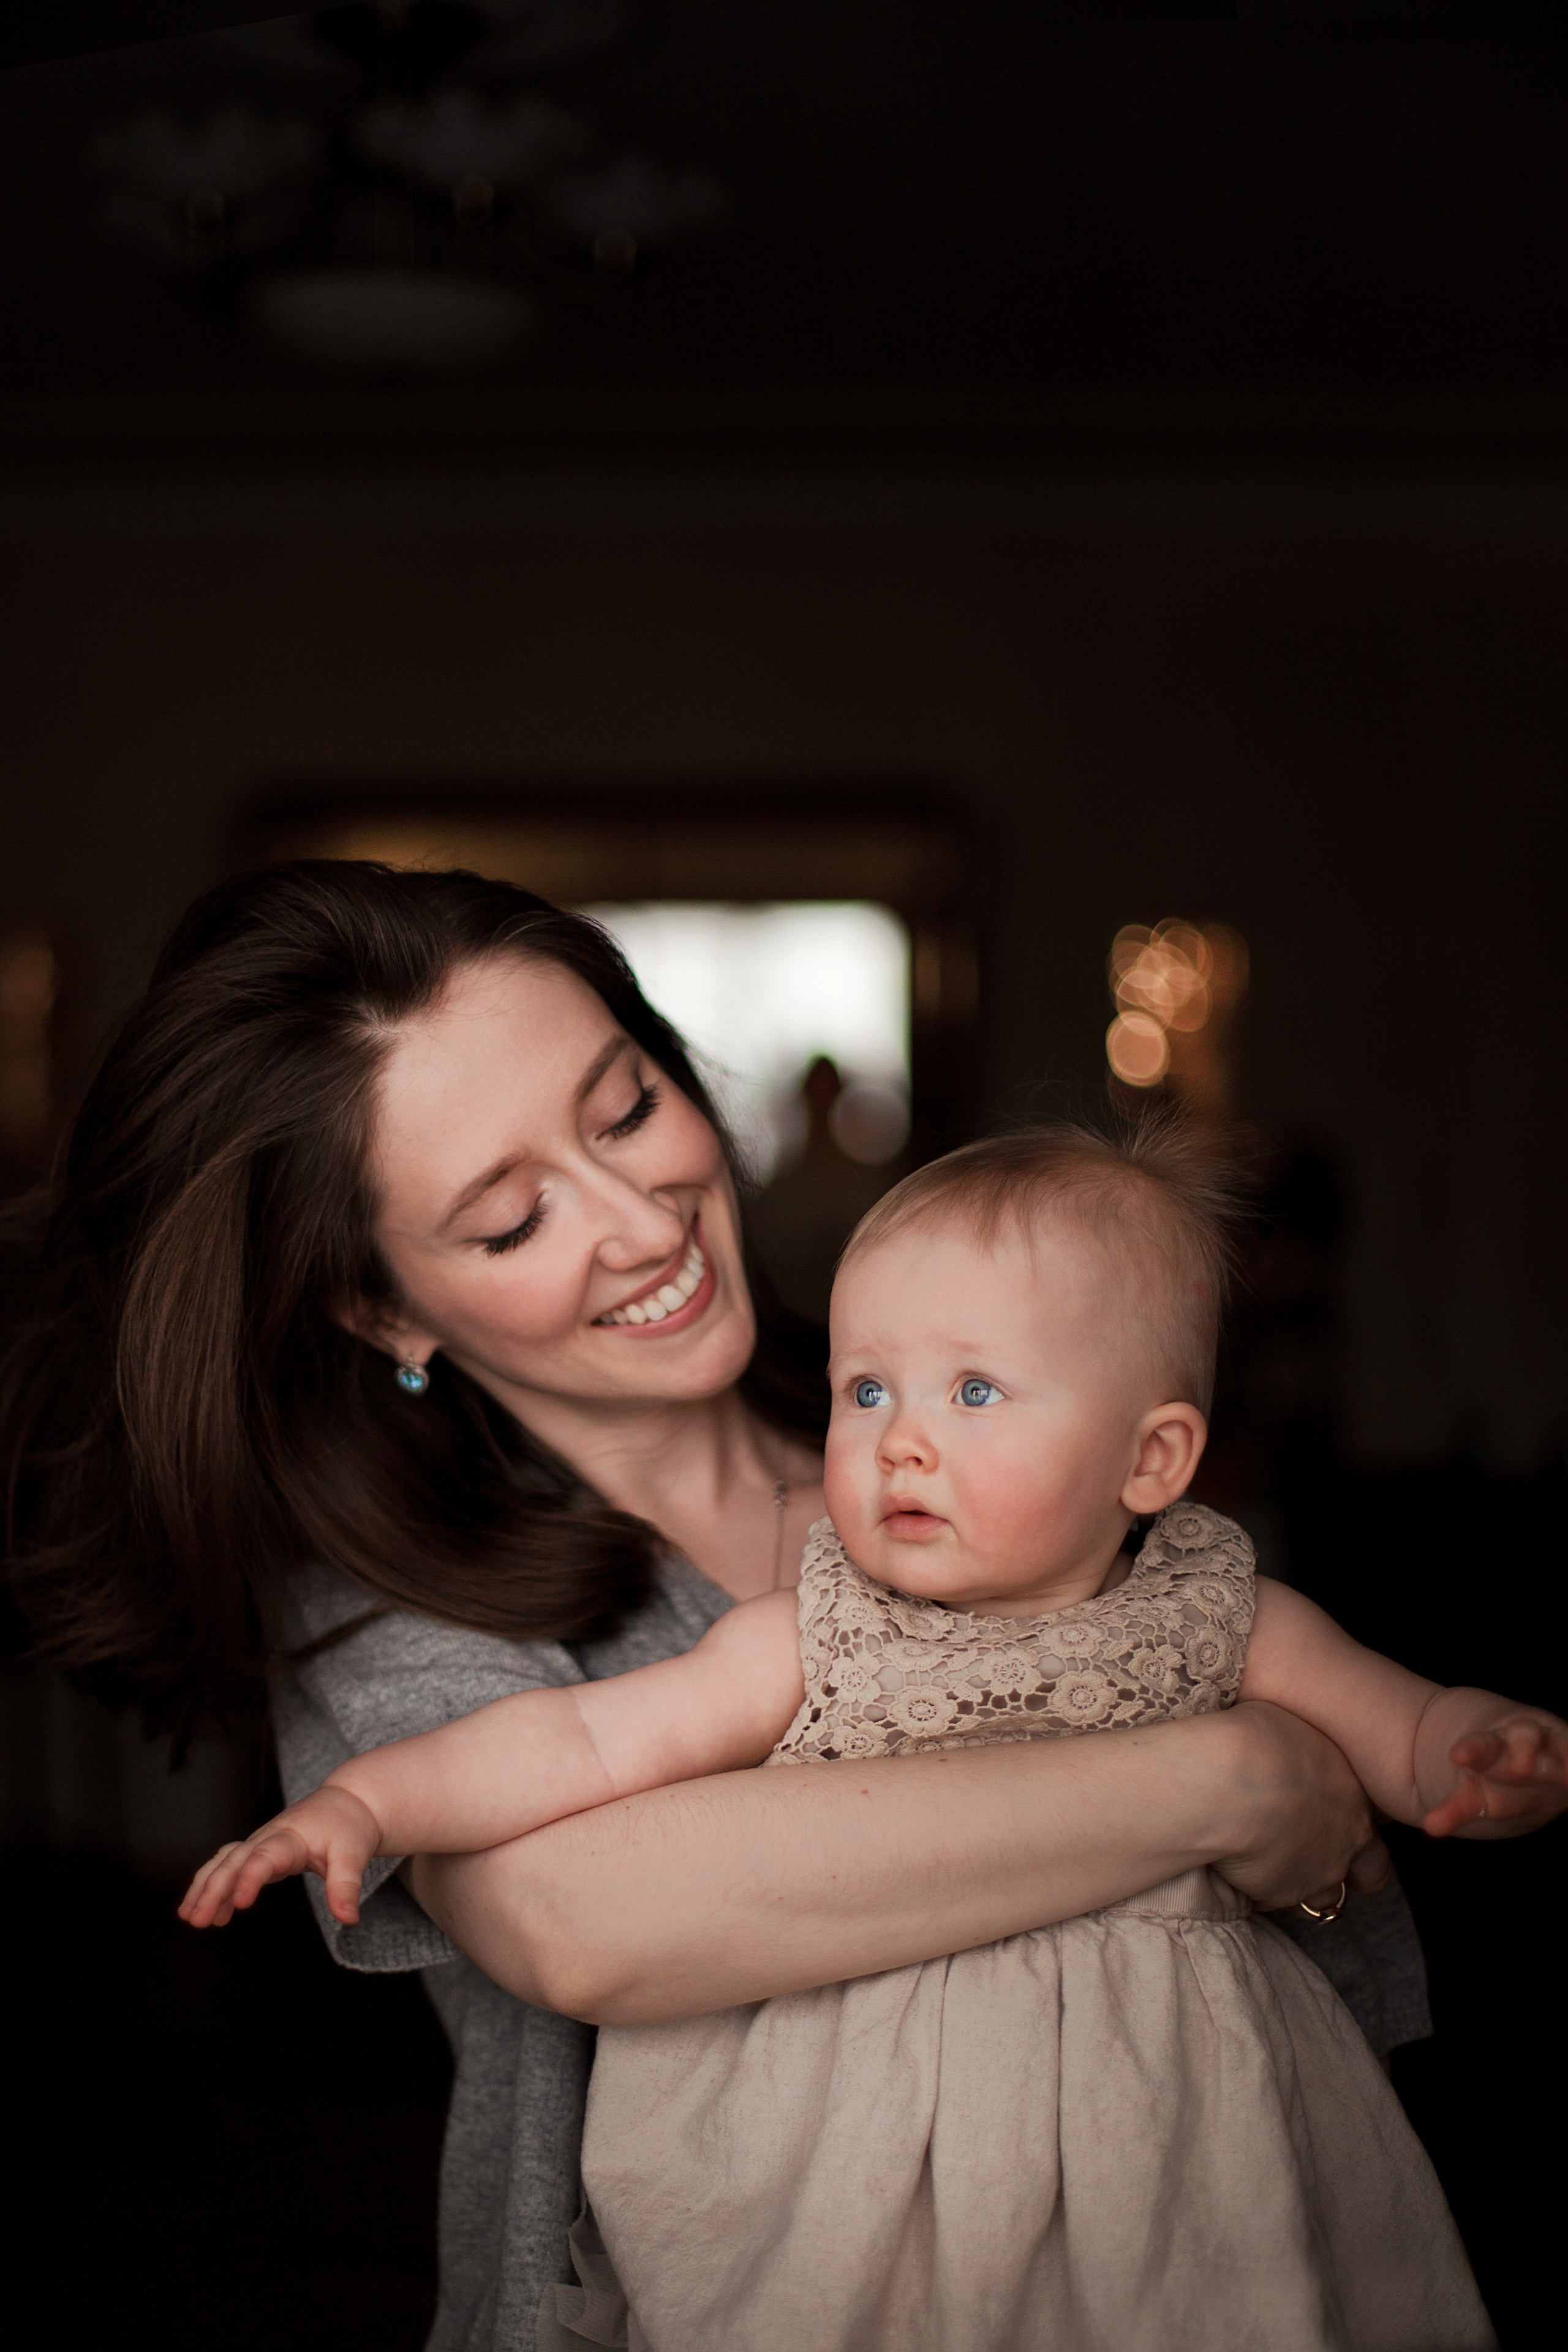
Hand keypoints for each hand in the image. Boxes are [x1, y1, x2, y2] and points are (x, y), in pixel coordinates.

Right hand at [177, 1784, 382, 1928]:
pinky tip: (208, 1912)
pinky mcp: (259, 1850)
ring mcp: (260, 1843)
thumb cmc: (349, 1827)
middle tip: (197, 1920)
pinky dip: (214, 1885)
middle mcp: (269, 1838)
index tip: (241, 1903)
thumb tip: (349, 1919)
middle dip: (213, 1889)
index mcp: (291, 1837)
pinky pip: (229, 1865)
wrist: (346, 1802)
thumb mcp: (354, 1855)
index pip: (264, 1858)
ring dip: (204, 1887)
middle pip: (234, 1861)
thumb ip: (346, 1886)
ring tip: (190, 1917)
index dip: (250, 1879)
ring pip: (224, 1861)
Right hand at [1209, 1701, 1386, 1911]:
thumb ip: (1297, 1745)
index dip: (1353, 1826)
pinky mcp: (1282, 1894)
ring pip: (1327, 1899)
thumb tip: (1280, 1738)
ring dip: (1306, 1887)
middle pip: (1372, 1874)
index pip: (1372, 1824)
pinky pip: (1276, 1902)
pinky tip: (1238, 1869)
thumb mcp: (1287, 1722)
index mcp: (1353, 1794)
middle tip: (1315, 1854)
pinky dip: (1262, 1892)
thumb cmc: (1257, 1740)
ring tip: (1271, 1866)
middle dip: (1351, 1869)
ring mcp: (1318, 1873)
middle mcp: (1347, 1839)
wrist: (1230, 1781)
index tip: (1325, 1817)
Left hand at [1422, 1709, 1567, 1838]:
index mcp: (1493, 1744)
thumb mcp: (1474, 1796)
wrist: (1526, 1762)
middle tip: (1519, 1766)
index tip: (1458, 1756)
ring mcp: (1558, 1748)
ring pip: (1564, 1748)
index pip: (1481, 1743)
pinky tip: (1567, 1776)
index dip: (1472, 1749)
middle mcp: (1528, 1739)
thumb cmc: (1494, 1778)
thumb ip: (1453, 1811)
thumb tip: (1430, 1828)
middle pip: (1525, 1738)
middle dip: (1523, 1747)